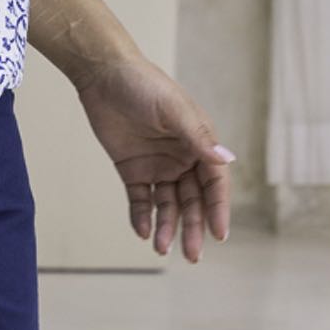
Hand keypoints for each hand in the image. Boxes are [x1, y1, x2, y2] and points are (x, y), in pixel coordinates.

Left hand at [71, 51, 235, 262]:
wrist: (103, 73)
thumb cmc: (143, 84)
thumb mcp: (173, 109)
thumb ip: (197, 138)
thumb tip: (226, 160)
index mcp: (198, 143)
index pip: (214, 183)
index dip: (218, 208)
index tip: (219, 234)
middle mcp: (181, 158)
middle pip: (192, 200)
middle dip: (193, 228)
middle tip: (192, 255)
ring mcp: (157, 164)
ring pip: (167, 204)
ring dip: (167, 226)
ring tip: (161, 247)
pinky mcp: (132, 168)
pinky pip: (140, 198)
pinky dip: (141, 216)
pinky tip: (141, 230)